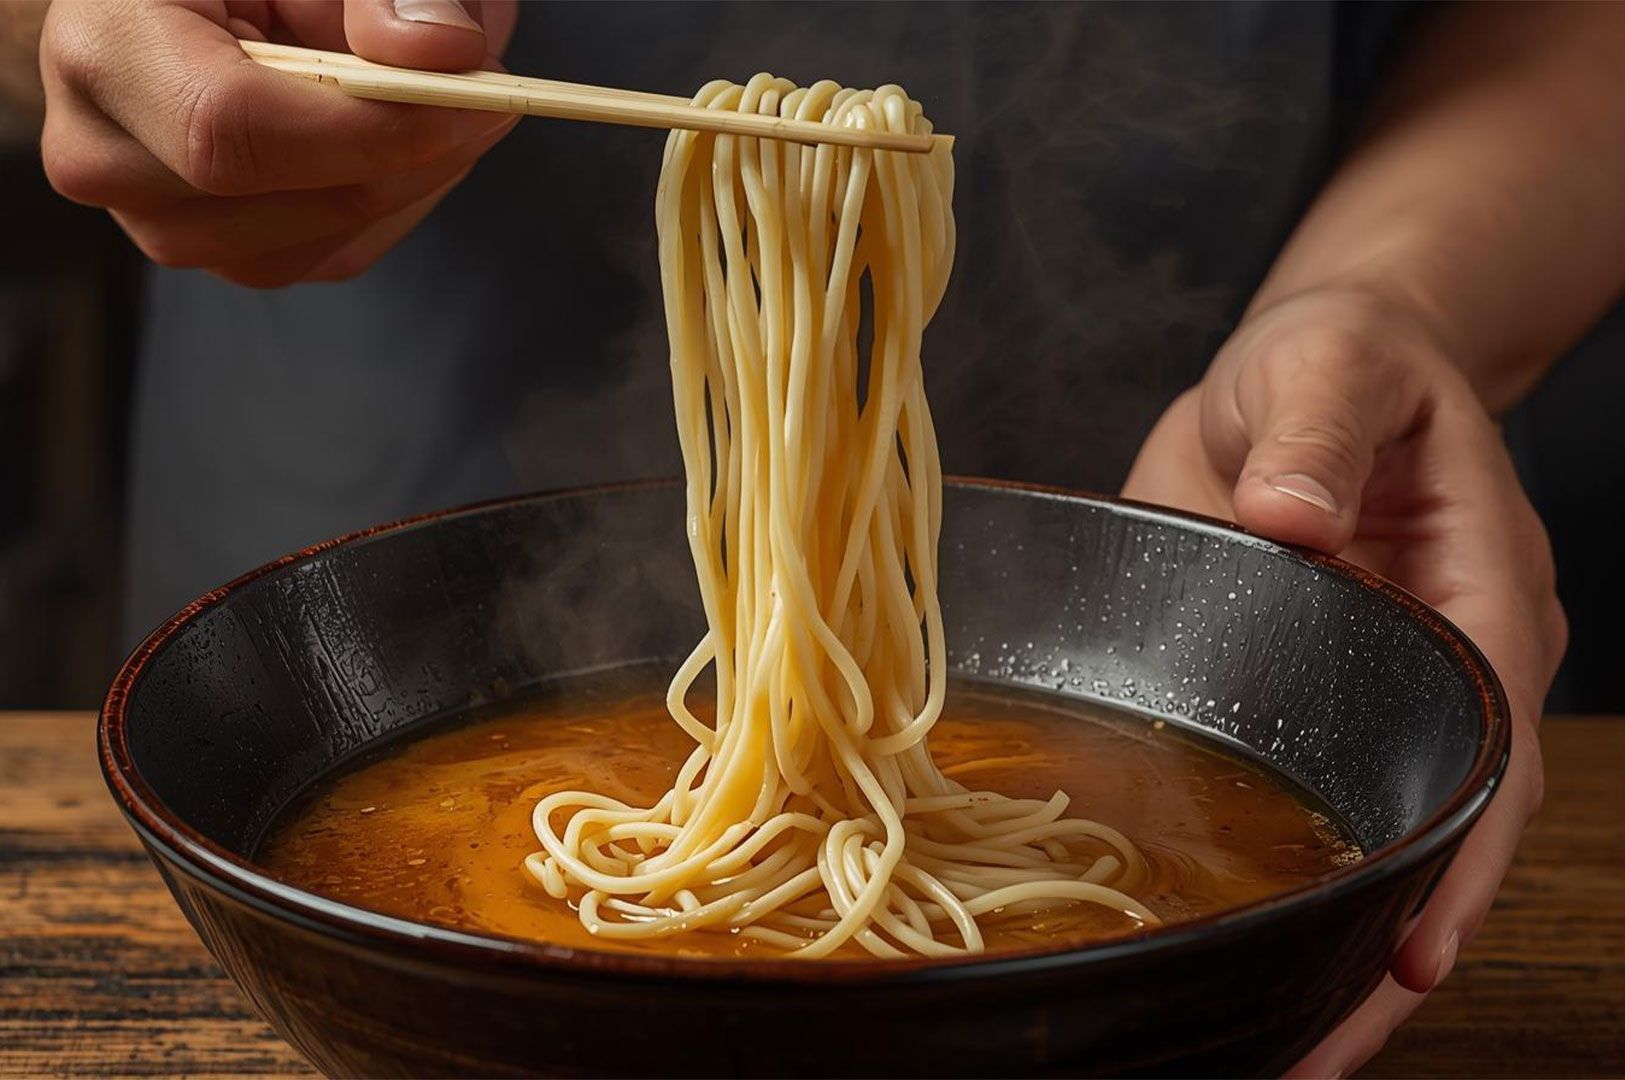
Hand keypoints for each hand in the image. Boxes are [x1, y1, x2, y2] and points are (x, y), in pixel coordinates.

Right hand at [40, 0, 518, 285]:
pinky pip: (333, 255)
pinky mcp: (225, 251)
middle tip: (490, 99)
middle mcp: (103, 149)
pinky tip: (418, 146)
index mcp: (104, 42)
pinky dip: (398, 203)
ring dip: (412, 182)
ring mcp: (158, 218)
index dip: (360, 131)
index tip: (466, 101)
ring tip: (455, 108)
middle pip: (270, 199)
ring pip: (313, 241)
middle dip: (405, 155)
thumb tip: (442, 51)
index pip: (223, 127)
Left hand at [1124, 286, 1563, 1077]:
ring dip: (1341, 941)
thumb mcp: (1331, 364)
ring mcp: (1377, 687)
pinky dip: (1301, 875)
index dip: (1461, 857)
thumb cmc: (1344, 358)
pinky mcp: (1309, 691)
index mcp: (1483, 590)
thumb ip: (1318, 431)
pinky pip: (1320, 794)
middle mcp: (1446, 660)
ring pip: (1386, 830)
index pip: (1488, 745)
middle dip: (1397, 947)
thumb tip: (1292, 517)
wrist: (1316, 365)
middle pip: (1449, 827)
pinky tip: (1252, 946)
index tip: (1414, 950)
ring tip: (1278, 1048)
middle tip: (1314, 1056)